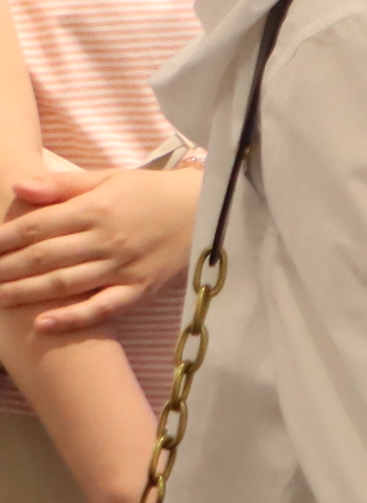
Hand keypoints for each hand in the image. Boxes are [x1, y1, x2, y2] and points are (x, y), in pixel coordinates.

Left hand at [0, 165, 200, 332]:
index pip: (38, 225)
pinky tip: (43, 324)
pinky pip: (102, 307)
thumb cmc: (152, 192)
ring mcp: (124, 266)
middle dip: (7, 268)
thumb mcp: (109, 178)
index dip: (5, 237)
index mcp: (97, 208)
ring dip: (25, 293)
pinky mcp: (140, 287)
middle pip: (44, 257)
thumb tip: (20, 186)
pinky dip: (73, 318)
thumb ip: (63, 184)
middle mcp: (107, 238)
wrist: (210, 209)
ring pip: (65, 283)